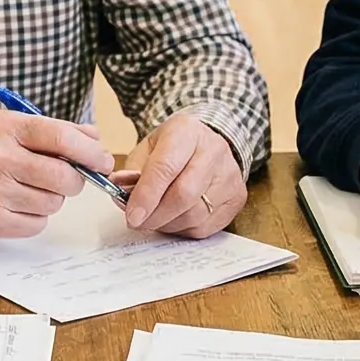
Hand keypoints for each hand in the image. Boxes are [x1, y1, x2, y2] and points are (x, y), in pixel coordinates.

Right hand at [0, 109, 112, 237]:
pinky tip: (15, 205)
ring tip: (27, 188)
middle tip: (64, 178)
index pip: (61, 137)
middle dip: (73, 179)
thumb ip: (47, 131)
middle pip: (64, 176)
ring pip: (52, 203)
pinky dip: (34, 217)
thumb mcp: (0, 127)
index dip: (90, 151)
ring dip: (50, 198)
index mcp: (2, 127)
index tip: (102, 160)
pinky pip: (36, 224)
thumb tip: (94, 140)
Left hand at [111, 113, 245, 237]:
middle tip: (137, 222)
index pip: (166, 168)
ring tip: (153, 219)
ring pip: (195, 215)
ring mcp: (230, 176)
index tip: (132, 215)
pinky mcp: (237, 198)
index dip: (147, 195)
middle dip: (155, 216)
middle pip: (183, 195)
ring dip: (167, 224)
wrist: (209, 142)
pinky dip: (183, 229)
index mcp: (187, 132)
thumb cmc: (174, 146)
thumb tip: (122, 196)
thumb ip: (133, 171)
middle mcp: (214, 151)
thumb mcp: (148, 148)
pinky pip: (205, 226)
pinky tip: (173, 219)